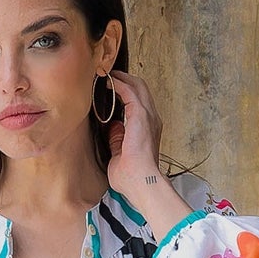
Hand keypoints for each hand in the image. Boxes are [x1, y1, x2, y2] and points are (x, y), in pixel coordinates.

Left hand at [104, 70, 191, 238]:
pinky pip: (130, 91)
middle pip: (140, 89)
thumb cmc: (131, 178)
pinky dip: (118, 84)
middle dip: (125, 80)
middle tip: (108, 76)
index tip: (110, 89)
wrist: (141, 182)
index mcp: (148, 129)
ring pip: (137, 86)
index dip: (125, 93)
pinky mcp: (141, 115)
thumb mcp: (119, 156)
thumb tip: (112, 128)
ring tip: (106, 75)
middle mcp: (152, 119)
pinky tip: (107, 81)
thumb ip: (117, 141)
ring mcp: (148, 116)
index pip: (139, 103)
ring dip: (121, 78)